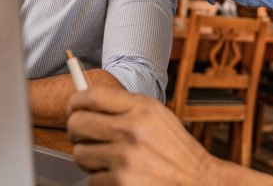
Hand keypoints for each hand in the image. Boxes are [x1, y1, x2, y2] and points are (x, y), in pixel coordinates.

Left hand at [67, 86, 217, 185]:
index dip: (75, 100)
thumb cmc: (175, 150)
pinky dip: (101, 179)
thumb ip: (125, 106)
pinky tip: (120, 175)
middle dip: (76, 130)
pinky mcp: (120, 182)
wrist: (198, 181)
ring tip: (108, 158)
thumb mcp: (157, 116)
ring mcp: (125, 158)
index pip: (91, 95)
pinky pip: (92, 179)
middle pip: (77, 123)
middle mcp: (131, 129)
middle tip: (83, 135)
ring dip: (89, 158)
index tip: (74, 107)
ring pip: (79, 154)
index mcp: (141, 107)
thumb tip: (86, 100)